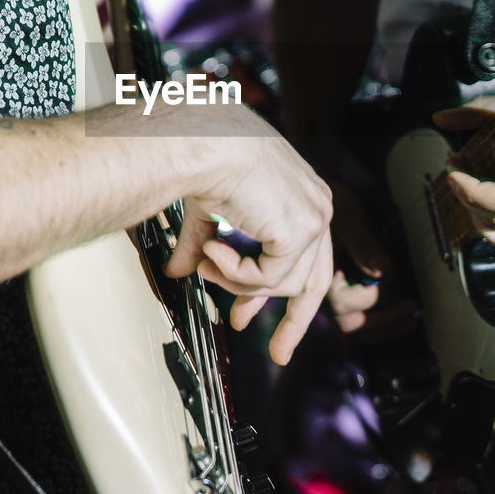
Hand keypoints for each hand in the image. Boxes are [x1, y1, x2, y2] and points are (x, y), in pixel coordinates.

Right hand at [163, 105, 333, 365]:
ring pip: (281, 284)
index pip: (306, 254)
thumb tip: (177, 273)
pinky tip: (213, 250)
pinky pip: (269, 279)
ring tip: (206, 261)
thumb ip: (202, 243)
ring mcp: (314, 218)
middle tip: (278, 353)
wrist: (201, 140)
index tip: (257, 316)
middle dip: (293, 320)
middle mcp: (317, 205)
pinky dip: (236, 273)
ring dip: (237, 282)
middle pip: (315, 280)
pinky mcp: (301, 230)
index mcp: (302, 195)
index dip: (281, 291)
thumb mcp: (209, 210)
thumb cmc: (203, 157)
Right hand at [324, 180, 416, 340]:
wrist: (309, 197)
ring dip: (383, 328)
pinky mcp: (335, 293)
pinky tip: (398, 318)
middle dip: (384, 323)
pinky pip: (353, 319)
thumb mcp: (346, 215)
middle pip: (352, 324)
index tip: (389, 278)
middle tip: (410, 311)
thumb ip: (363, 244)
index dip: (374, 294)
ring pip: (353, 327)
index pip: (349, 302)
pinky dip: (376, 324)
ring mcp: (327, 295)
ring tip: (409, 321)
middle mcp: (319, 292)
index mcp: (318, 275)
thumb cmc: (326, 201)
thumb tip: (383, 272)